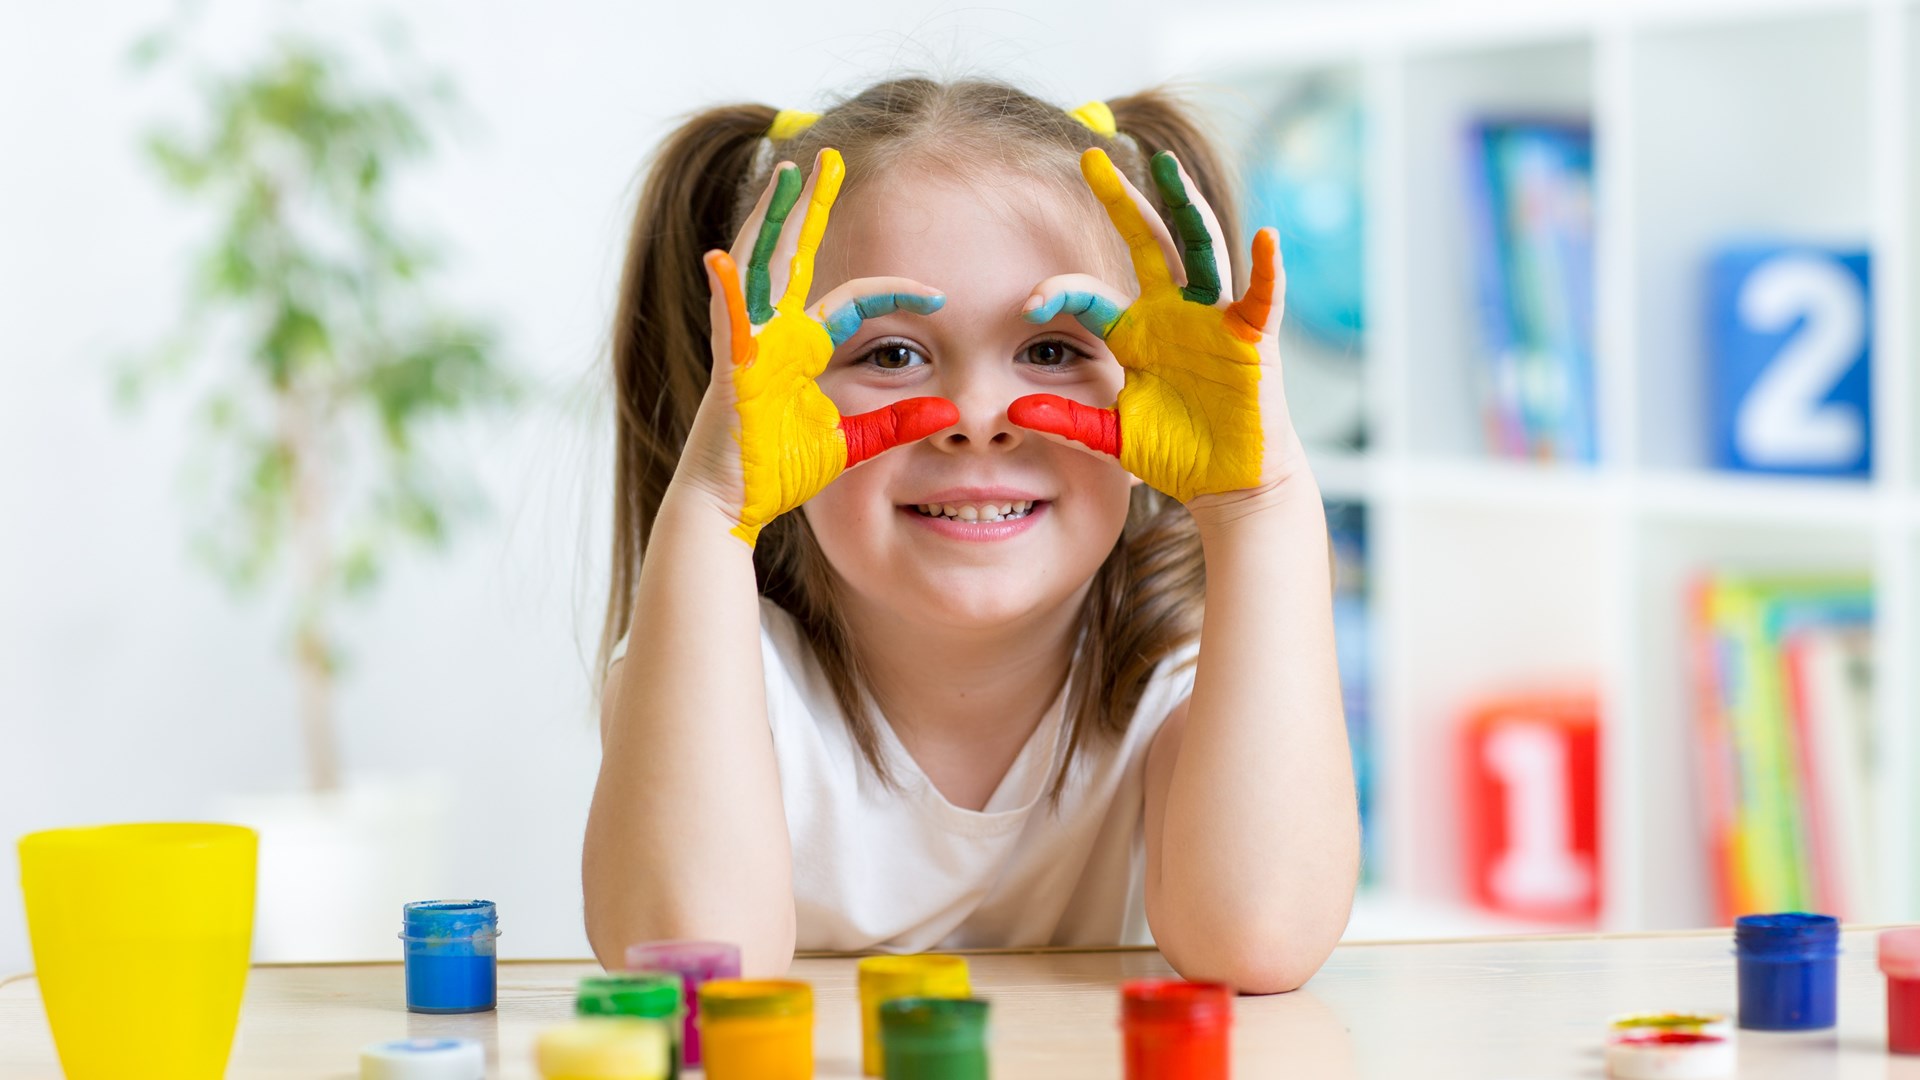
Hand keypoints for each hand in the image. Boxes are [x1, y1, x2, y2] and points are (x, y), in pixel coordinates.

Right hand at [691, 148, 957, 545]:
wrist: (730, 502)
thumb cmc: (779, 473)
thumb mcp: (855, 445)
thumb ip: (898, 425)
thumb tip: (947, 414)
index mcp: (800, 347)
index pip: (854, 299)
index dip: (896, 292)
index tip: (941, 294)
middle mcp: (772, 333)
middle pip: (794, 255)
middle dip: (810, 206)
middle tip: (826, 158)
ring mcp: (746, 343)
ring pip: (760, 265)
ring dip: (773, 218)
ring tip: (788, 174)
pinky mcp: (730, 367)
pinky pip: (728, 319)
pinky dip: (726, 287)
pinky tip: (723, 254)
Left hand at [1007, 148, 1300, 505]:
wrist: (1228, 482)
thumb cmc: (1176, 454)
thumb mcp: (1111, 437)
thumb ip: (1067, 420)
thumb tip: (1014, 414)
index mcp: (1135, 331)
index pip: (1090, 293)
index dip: (1059, 291)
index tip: (1029, 304)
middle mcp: (1173, 312)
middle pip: (1145, 242)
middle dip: (1121, 200)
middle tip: (1092, 156)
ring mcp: (1213, 319)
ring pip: (1198, 248)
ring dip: (1185, 205)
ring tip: (1167, 165)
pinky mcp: (1251, 338)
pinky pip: (1261, 296)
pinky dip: (1267, 268)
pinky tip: (1265, 237)